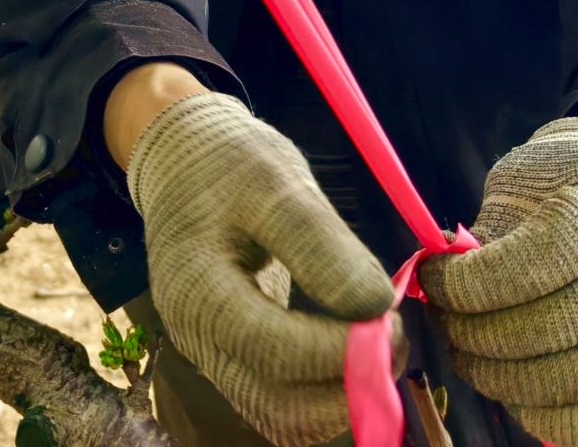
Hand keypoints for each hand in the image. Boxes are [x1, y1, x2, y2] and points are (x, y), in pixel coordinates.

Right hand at [127, 93, 399, 446]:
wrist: (185, 161)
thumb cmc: (228, 161)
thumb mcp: (276, 180)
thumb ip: (322, 244)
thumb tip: (377, 306)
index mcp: (197, 289)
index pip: (273, 351)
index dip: (340, 351)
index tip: (389, 319)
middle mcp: (197, 338)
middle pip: (279, 405)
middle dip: (347, 383)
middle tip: (392, 334)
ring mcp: (212, 353)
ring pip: (284, 415)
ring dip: (341, 394)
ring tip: (378, 338)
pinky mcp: (233, 355)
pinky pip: (282, 399)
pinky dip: (325, 388)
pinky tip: (353, 345)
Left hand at [419, 118, 577, 446]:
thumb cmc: (567, 183)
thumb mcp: (527, 181)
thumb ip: (487, 233)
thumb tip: (438, 281)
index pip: (523, 270)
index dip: (463, 285)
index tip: (431, 279)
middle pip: (546, 332)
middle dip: (475, 334)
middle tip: (445, 322)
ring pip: (571, 381)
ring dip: (501, 378)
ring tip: (469, 353)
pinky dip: (544, 415)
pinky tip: (511, 386)